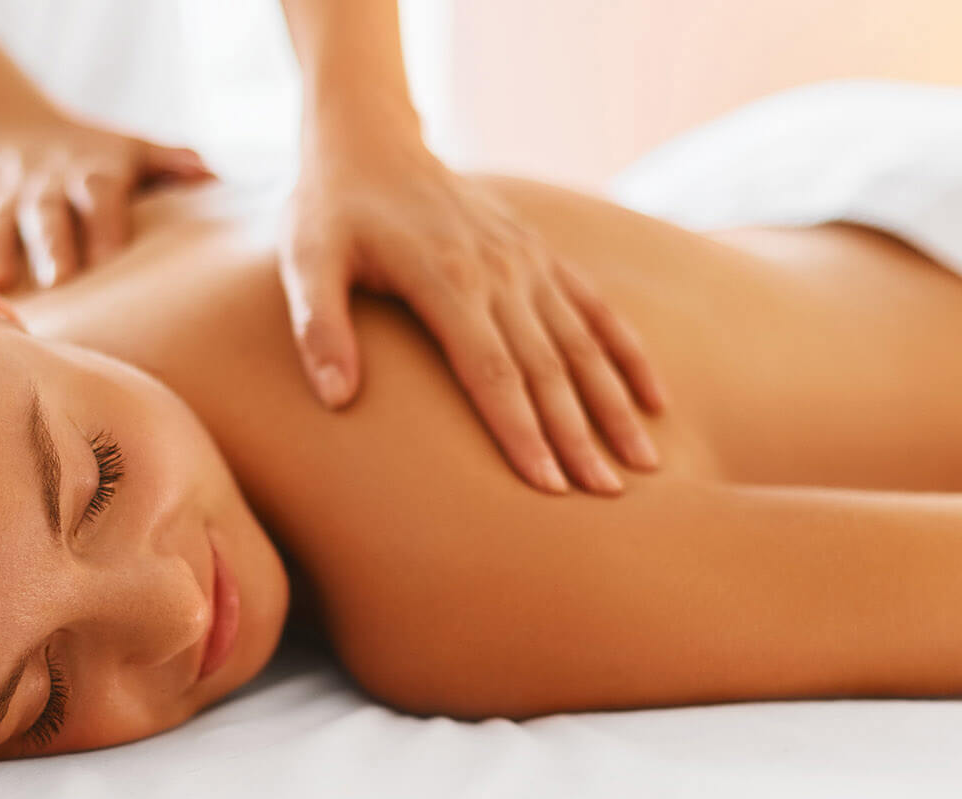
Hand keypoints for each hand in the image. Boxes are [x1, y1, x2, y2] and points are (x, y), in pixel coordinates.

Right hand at [0, 115, 212, 290]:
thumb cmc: (82, 150)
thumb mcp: (126, 146)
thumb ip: (170, 162)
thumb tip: (215, 176)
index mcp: (89, 175)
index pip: (100, 195)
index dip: (105, 223)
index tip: (111, 257)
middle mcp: (43, 188)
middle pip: (47, 216)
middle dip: (51, 244)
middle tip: (60, 278)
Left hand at [278, 134, 666, 494]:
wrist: (370, 138)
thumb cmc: (330, 209)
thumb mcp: (305, 260)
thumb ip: (319, 327)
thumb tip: (335, 399)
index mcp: (445, 278)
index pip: (492, 372)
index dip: (521, 431)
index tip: (548, 487)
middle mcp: (500, 271)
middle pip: (548, 369)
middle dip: (579, 437)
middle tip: (606, 497)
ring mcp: (527, 261)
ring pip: (583, 344)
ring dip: (615, 406)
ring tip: (643, 464)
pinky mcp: (540, 254)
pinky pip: (596, 308)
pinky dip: (628, 354)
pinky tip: (655, 401)